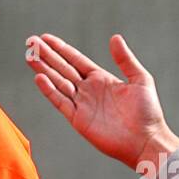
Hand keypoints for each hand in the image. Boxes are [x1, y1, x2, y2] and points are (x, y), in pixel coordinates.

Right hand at [25, 32, 178, 170]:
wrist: (146, 141)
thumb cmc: (148, 113)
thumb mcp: (141, 80)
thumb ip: (125, 60)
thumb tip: (115, 38)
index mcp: (102, 80)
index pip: (76, 60)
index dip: (61, 49)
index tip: (46, 37)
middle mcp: (89, 91)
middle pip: (63, 69)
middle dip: (47, 55)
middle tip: (31, 41)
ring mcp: (83, 105)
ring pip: (58, 83)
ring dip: (44, 69)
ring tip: (30, 55)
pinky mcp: (78, 119)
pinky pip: (60, 102)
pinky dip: (49, 90)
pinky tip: (40, 77)